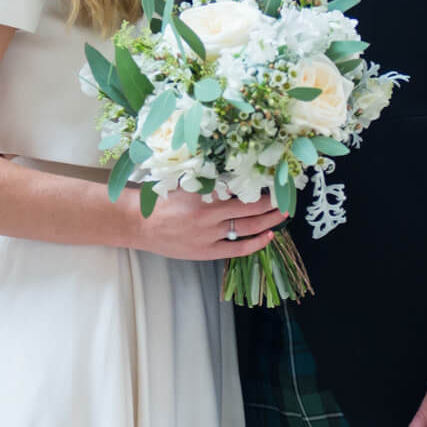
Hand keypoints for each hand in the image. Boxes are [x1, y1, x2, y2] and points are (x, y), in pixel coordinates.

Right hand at [124, 187, 283, 261]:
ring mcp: (209, 236)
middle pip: (250, 209)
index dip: (261, 187)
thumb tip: (237, 174)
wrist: (140, 224)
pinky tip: (268, 236)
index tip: (274, 182)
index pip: (242, 190)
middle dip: (271, 204)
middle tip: (286, 198)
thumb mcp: (186, 183)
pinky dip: (255, 243)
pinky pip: (237, 248)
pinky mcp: (207, 252)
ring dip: (268, 221)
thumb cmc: (161, 200)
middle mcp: (209, 216)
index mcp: (204, 195)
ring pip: (247, 227)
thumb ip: (210, 181)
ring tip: (282, 214)